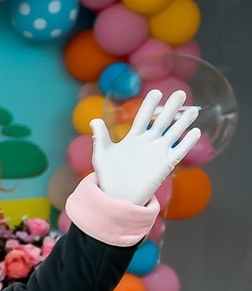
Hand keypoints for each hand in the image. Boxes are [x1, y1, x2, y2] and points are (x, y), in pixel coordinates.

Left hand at [90, 89, 200, 205]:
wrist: (118, 197)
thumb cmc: (109, 176)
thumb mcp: (102, 155)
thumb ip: (100, 137)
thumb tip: (94, 120)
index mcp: (133, 138)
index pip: (143, 118)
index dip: (150, 106)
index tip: (156, 93)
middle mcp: (148, 142)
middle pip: (161, 122)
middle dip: (171, 108)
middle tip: (180, 94)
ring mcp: (158, 152)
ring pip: (173, 134)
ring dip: (183, 122)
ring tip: (193, 110)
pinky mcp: (165, 164)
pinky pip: (179, 151)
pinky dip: (187, 143)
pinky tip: (195, 132)